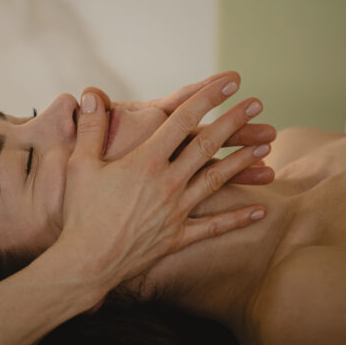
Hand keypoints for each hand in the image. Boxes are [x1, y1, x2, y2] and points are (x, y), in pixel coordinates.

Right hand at [57, 72, 270, 291]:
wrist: (86, 263)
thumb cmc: (80, 212)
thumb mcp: (80, 164)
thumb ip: (90, 126)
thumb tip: (92, 93)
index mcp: (145, 161)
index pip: (182, 120)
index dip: (208, 97)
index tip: (230, 81)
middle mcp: (167, 182)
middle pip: (207, 146)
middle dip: (234, 122)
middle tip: (256, 104)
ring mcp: (176, 211)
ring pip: (216, 180)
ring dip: (242, 162)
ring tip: (265, 146)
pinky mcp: (177, 237)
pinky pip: (212, 227)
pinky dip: (237, 218)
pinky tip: (260, 211)